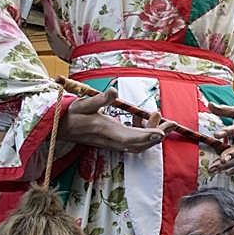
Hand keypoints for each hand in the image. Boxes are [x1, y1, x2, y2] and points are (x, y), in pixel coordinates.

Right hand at [56, 88, 173, 151]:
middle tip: (173, 123)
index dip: (146, 137)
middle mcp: (112, 140)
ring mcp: (114, 142)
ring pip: (138, 144)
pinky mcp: (115, 140)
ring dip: (153, 134)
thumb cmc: (71, 114)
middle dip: (157, 135)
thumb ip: (100, 99)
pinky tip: (143, 117)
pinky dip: (143, 131)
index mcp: (106, 131)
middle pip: (139, 143)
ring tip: (162, 118)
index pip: (129, 139)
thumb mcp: (83, 104)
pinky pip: (134, 140)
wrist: (60, 127)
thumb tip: (114, 90)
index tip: (160, 134)